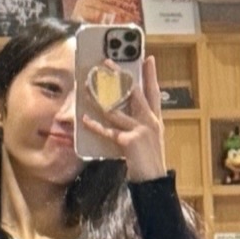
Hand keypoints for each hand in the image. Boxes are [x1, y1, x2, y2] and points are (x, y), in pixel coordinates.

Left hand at [82, 55, 167, 182]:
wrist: (154, 180)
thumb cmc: (149, 159)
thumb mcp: (149, 137)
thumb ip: (138, 123)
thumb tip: (119, 110)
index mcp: (155, 119)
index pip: (153, 92)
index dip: (151, 75)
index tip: (148, 58)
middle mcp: (149, 121)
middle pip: (134, 92)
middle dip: (120, 76)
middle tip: (108, 62)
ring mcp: (140, 130)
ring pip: (116, 109)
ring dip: (99, 97)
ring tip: (87, 88)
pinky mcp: (129, 141)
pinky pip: (108, 131)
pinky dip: (95, 125)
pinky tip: (84, 119)